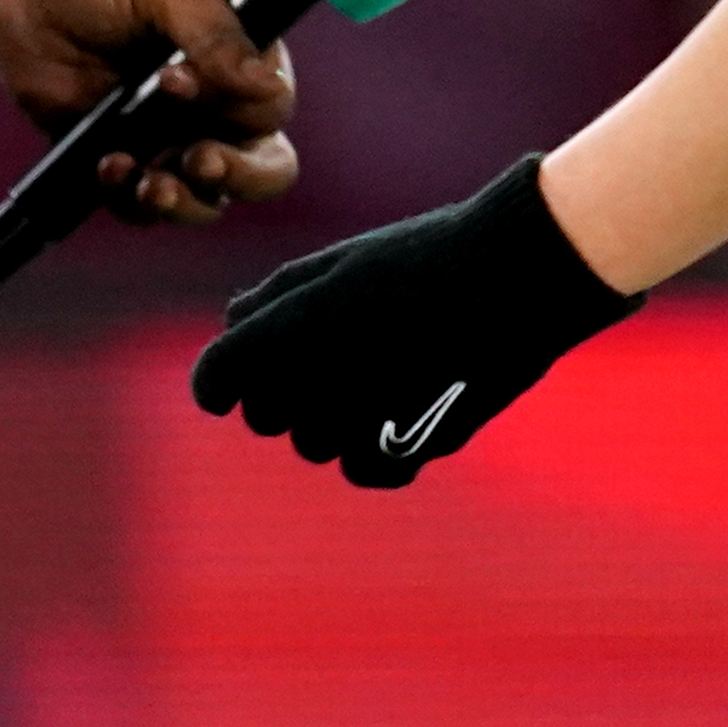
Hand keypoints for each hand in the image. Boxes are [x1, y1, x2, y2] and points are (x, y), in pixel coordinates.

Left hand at [0, 0, 296, 226]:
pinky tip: (107, 166)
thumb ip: (215, 32)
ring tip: (148, 180)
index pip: (270, 110)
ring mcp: (166, 136)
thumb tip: (267, 85)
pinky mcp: (119, 156)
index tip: (176, 81)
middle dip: (235, 177)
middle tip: (198, 161)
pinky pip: (139, 205)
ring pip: (202, 201)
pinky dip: (130, 200)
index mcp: (238, 57)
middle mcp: (213, 104)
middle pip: (258, 169)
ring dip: (183, 202)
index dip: (239, 112)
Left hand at [191, 156, 638, 487]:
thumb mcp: (340, 262)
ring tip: (375, 369)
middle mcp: (313, 385)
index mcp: (286, 334)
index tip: (229, 380)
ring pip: (314, 444)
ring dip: (329, 417)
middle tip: (324, 353)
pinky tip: (394, 410)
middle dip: (279, 391)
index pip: (214, 380)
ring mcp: (360, 423)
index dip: (218, 380)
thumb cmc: (422, 257)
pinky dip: (372, 447)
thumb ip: (276, 296)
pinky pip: (362, 469)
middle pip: (264, 416)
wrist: (513, 277)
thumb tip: (233, 322)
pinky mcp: (410, 451)